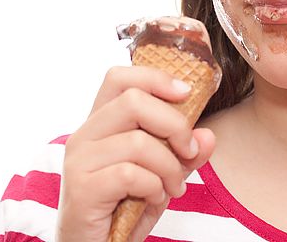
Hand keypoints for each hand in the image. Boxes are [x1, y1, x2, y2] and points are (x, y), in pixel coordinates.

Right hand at [56, 63, 216, 241]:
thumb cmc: (124, 209)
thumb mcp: (162, 176)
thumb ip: (184, 154)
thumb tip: (207, 136)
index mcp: (101, 123)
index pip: (119, 78)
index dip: (155, 78)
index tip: (187, 92)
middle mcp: (85, 135)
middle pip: (133, 100)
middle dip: (174, 124)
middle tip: (189, 151)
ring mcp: (79, 160)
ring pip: (138, 141)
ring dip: (169, 167)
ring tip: (173, 187)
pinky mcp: (81, 188)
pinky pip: (130, 174)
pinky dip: (154, 187)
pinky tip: (154, 199)